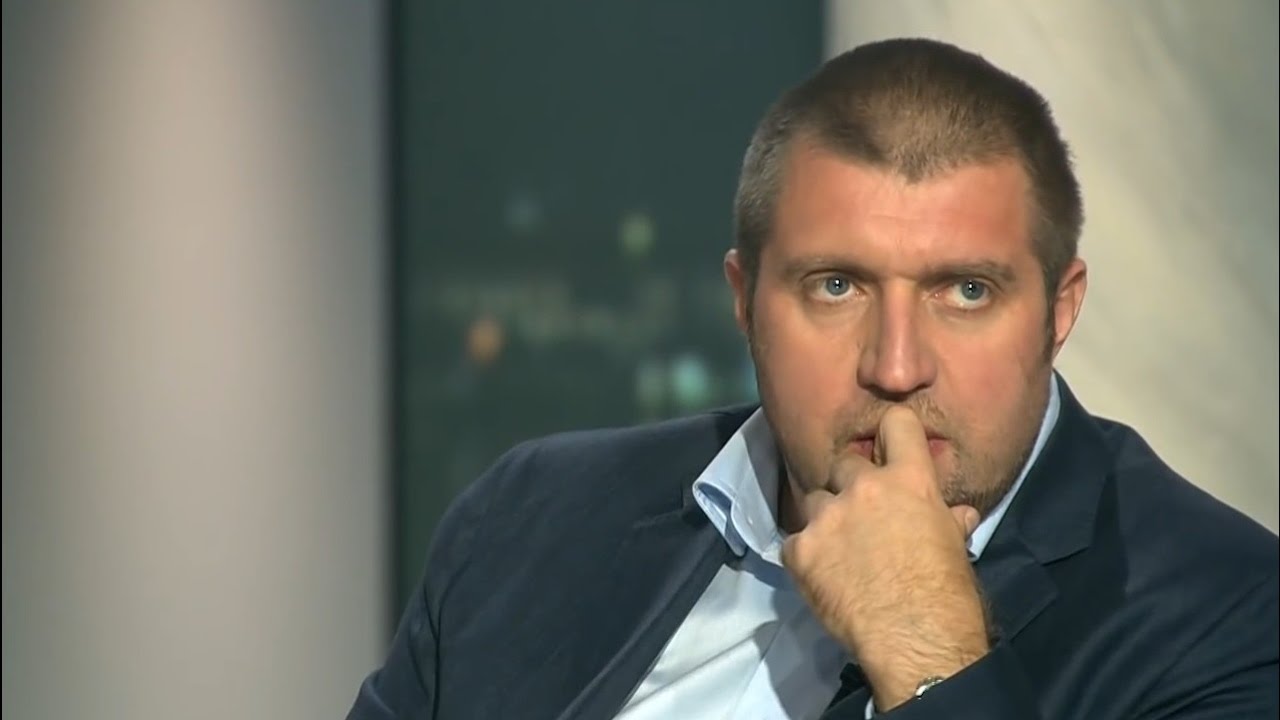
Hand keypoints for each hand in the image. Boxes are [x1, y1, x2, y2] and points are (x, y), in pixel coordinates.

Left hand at [781, 406, 989, 709]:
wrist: (915, 640)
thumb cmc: (947, 594)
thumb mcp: (955, 547)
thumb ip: (948, 520)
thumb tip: (959, 514)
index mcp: (908, 481)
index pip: (895, 423)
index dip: (889, 432)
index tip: (886, 446)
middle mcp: (863, 487)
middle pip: (844, 462)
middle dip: (850, 482)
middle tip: (859, 512)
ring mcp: (827, 517)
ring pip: (813, 499)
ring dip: (824, 517)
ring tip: (836, 547)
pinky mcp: (799, 549)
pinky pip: (794, 541)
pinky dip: (805, 555)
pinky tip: (821, 576)